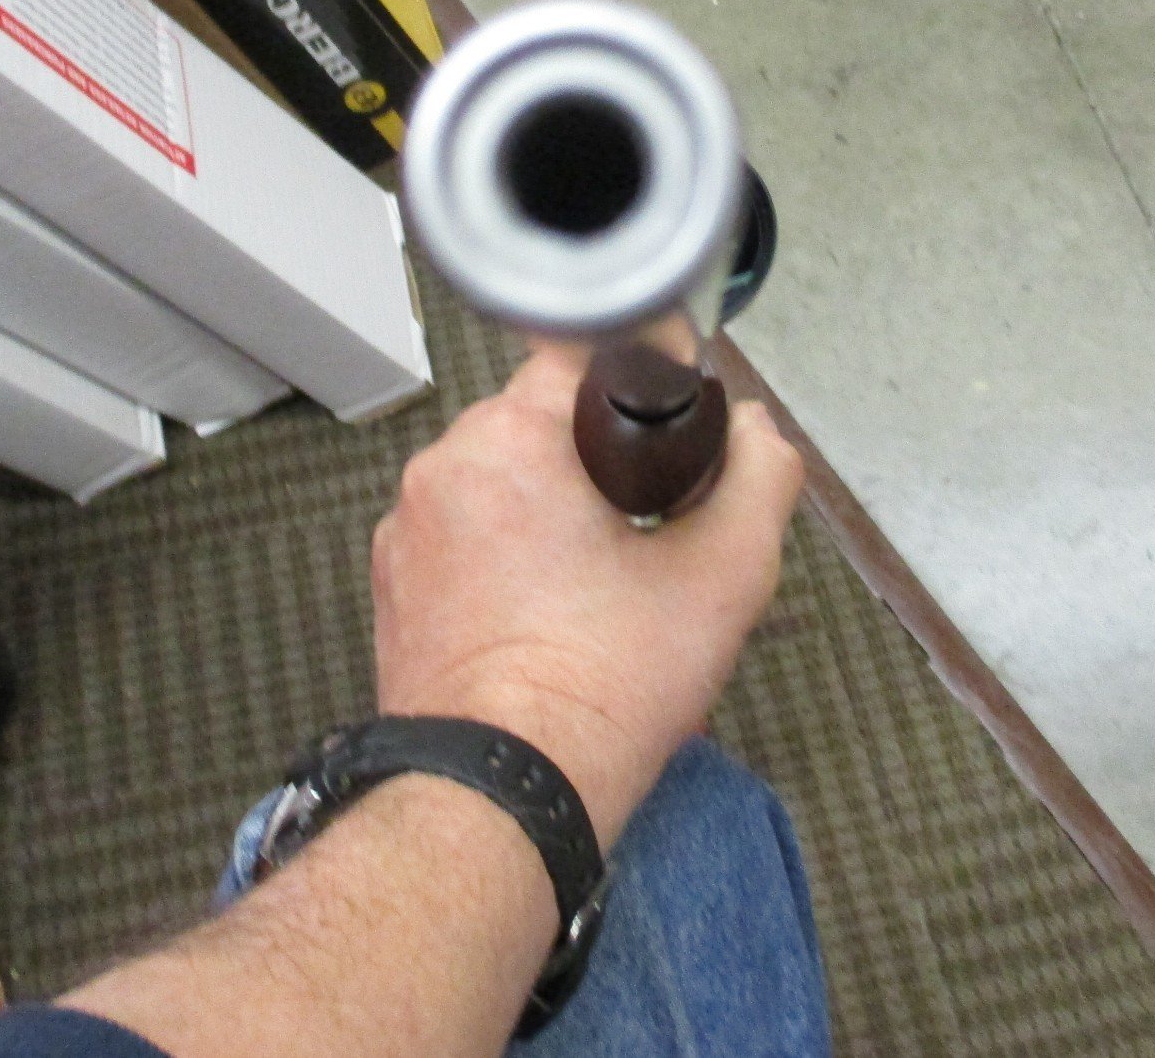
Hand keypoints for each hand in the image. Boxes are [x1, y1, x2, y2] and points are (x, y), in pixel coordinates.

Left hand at [370, 345, 804, 848]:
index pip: (584, 355)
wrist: (501, 798)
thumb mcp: (726, 574)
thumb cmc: (604, 685)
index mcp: (510, 437)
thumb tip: (756, 431)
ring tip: (604, 584)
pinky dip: (508, 560)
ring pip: (502, 483)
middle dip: (601, 461)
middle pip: (542, 423)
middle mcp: (442, 466)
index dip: (648, 384)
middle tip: (654, 526)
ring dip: (552, 510)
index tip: (681, 435)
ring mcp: (406, 530)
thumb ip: (761, 476)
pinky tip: (552, 616)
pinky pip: (465, 540)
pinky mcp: (393, 588)